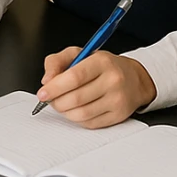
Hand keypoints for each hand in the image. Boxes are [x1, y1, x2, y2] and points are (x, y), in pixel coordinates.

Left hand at [36, 47, 157, 127]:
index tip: (42, 93)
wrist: (134, 78)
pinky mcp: (119, 116)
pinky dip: (76, 118)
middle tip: (49, 98)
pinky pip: (91, 123)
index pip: (74, 77)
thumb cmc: (103, 65)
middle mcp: (112, 81)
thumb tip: (46, 80)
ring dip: (64, 111)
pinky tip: (74, 110)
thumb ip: (56, 61)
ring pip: (82, 113)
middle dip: (56, 101)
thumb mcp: (78, 53)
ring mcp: (117, 100)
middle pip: (76, 98)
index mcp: (101, 62)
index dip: (55, 87)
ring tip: (61, 103)